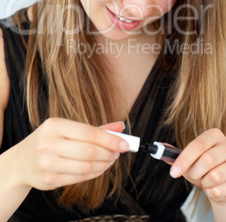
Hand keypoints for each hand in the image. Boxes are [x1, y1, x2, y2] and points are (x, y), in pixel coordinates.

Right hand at [11, 118, 128, 190]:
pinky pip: (79, 178)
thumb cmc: (49, 141)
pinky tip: (99, 168)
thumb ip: (95, 129)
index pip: (89, 133)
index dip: (110, 140)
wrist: (20, 162)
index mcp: (55, 125)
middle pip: (89, 151)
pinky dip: (94, 173)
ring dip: (104, 164)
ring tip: (110, 160)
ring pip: (86, 166)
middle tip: (118, 152)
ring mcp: (47, 163)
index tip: (125, 144)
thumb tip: (120, 127)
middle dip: (109, 153)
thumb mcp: (67, 129)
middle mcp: (49, 143)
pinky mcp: (49, 180)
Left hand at [169, 129, 225, 202]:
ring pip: (215, 176)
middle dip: (194, 172)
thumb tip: (160, 148)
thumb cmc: (204, 168)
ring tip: (205, 180)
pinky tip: (213, 188)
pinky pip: (221, 189)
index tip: (173, 172)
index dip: (184, 159)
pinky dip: (212, 192)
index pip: (198, 145)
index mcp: (215, 135)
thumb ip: (174, 154)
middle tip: (193, 176)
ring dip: (204, 182)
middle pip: (208, 160)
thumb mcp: (189, 159)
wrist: (222, 184)